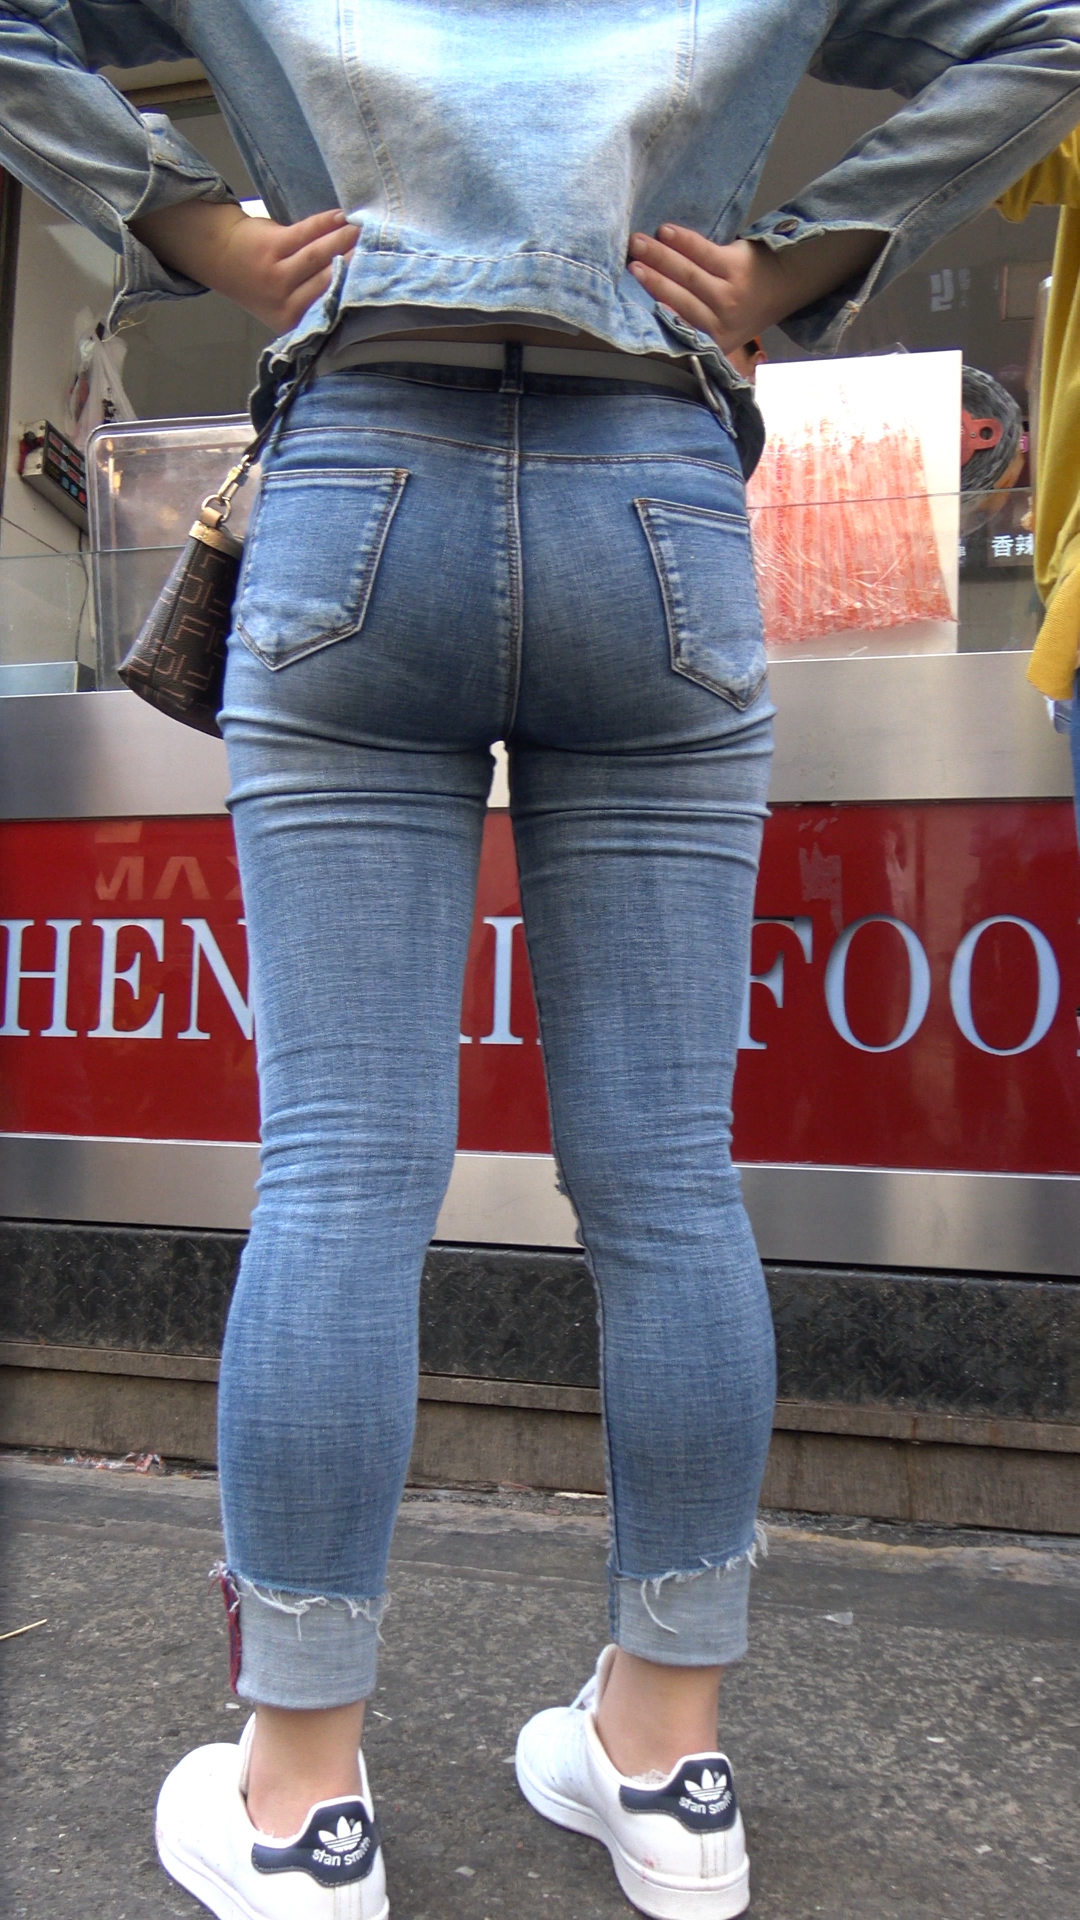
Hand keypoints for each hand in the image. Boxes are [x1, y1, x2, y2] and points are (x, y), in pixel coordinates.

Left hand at [129, 202, 359, 331]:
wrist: (222, 256)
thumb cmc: (265, 283)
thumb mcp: (290, 306)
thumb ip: (318, 302)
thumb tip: (361, 288)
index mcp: (294, 322)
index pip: (332, 306)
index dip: (356, 292)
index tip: (380, 281)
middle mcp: (286, 304)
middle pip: (332, 280)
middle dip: (357, 264)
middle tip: (381, 250)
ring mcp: (277, 275)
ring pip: (321, 255)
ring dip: (346, 240)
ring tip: (364, 231)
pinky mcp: (272, 247)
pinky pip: (308, 232)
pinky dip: (328, 223)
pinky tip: (342, 218)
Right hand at [627, 224, 884, 354]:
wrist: (782, 286)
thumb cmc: (739, 307)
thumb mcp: (717, 328)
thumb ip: (689, 322)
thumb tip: (647, 308)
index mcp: (712, 342)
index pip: (676, 325)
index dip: (651, 311)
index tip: (626, 301)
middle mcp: (721, 323)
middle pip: (677, 298)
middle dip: (650, 279)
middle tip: (626, 263)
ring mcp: (730, 294)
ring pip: (688, 274)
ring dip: (659, 256)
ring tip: (636, 242)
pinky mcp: (737, 267)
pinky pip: (704, 251)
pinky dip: (683, 241)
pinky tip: (665, 232)